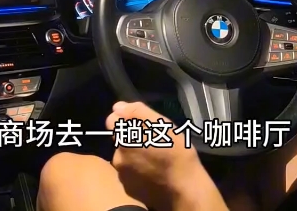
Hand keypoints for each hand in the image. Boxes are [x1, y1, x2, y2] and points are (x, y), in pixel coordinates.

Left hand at [106, 102, 225, 210]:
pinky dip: (138, 172)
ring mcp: (122, 176)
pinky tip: (154, 174)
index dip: (126, 120)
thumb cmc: (176, 153)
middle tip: (154, 144)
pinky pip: (131, 175)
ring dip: (135, 157)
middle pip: (120, 142)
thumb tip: (118, 107)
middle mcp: (117, 158)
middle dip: (132, 140)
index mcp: (124, 139)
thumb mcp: (162, 125)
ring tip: (156, 161)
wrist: (184, 189)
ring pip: (125, 159)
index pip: (112, 121)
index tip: (142, 126)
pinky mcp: (130, 190)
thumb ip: (137, 112)